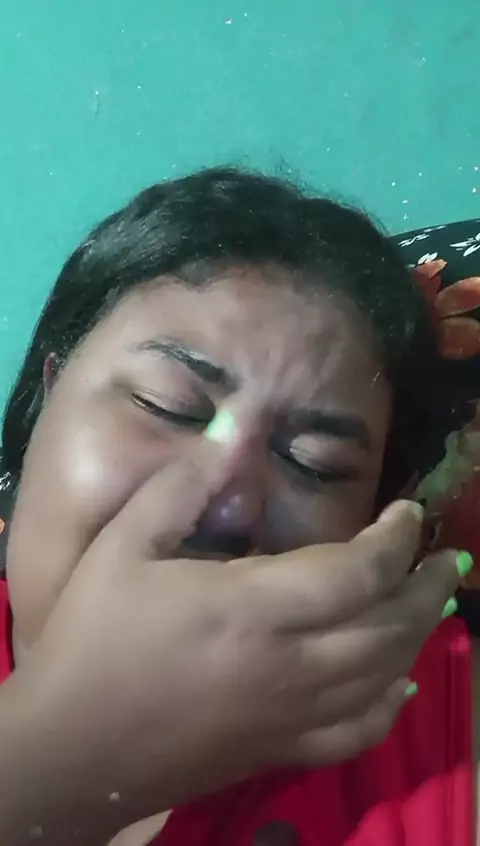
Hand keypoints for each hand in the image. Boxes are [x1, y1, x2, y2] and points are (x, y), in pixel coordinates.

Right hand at [1, 432, 461, 842]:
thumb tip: (231, 427)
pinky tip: (402, 685)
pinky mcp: (280, 748)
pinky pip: (356, 731)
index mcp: (254, 606)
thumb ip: (182, 486)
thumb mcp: (122, 546)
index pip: (358, 571)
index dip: (397, 538)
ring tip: (433, 603)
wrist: (71, 747)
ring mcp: (291, 713)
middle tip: (446, 558)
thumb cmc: (95, 639)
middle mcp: (290, 662)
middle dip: (427, 587)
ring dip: (419, 635)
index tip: (410, 511)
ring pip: (385, 675)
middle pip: (390, 624)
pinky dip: (390, 706)